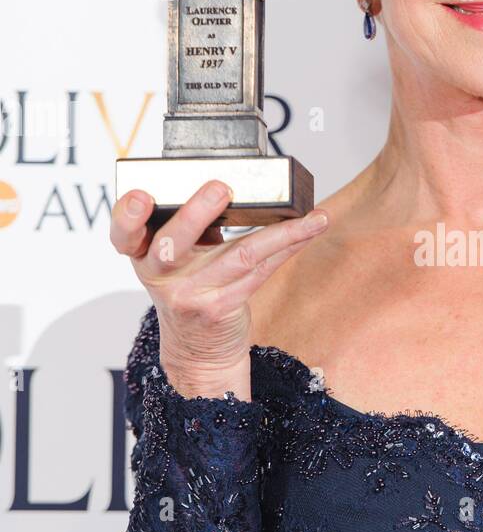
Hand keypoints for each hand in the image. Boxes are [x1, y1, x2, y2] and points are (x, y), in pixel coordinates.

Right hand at [110, 180, 327, 398]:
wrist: (198, 351)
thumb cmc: (189, 290)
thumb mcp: (173, 260)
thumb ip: (189, 225)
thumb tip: (228, 179)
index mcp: (142, 256)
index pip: (123, 235)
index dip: (127, 215)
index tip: (142, 196)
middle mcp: (162, 276)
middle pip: (173, 243)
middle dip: (197, 213)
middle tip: (220, 187)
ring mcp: (193, 294)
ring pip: (238, 255)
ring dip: (279, 233)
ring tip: (308, 216)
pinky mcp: (223, 307)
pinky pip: (263, 270)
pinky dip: (290, 245)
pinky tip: (311, 229)